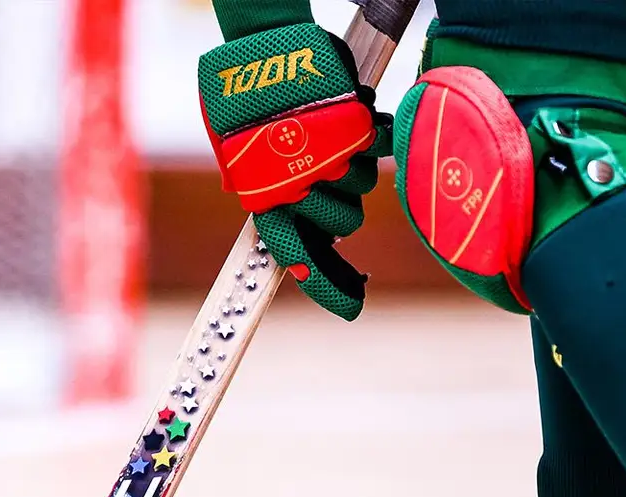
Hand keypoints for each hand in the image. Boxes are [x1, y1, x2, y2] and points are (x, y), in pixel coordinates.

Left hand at [199, 22, 389, 319]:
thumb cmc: (251, 114)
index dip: (327, 285)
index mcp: (264, 199)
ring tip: (324, 138)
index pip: (298, 258)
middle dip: (341, 204)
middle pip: (345, 225)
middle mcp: (294, 185)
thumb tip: (306, 245)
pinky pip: (375, 148)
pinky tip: (354, 121)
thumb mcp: (250, 169)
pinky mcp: (346, 128)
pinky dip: (371, 135)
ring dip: (350, 167)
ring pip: (360, 188)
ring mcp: (323, 158)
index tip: (352, 308)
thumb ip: (278, 207)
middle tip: (326, 175)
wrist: (259, 58)